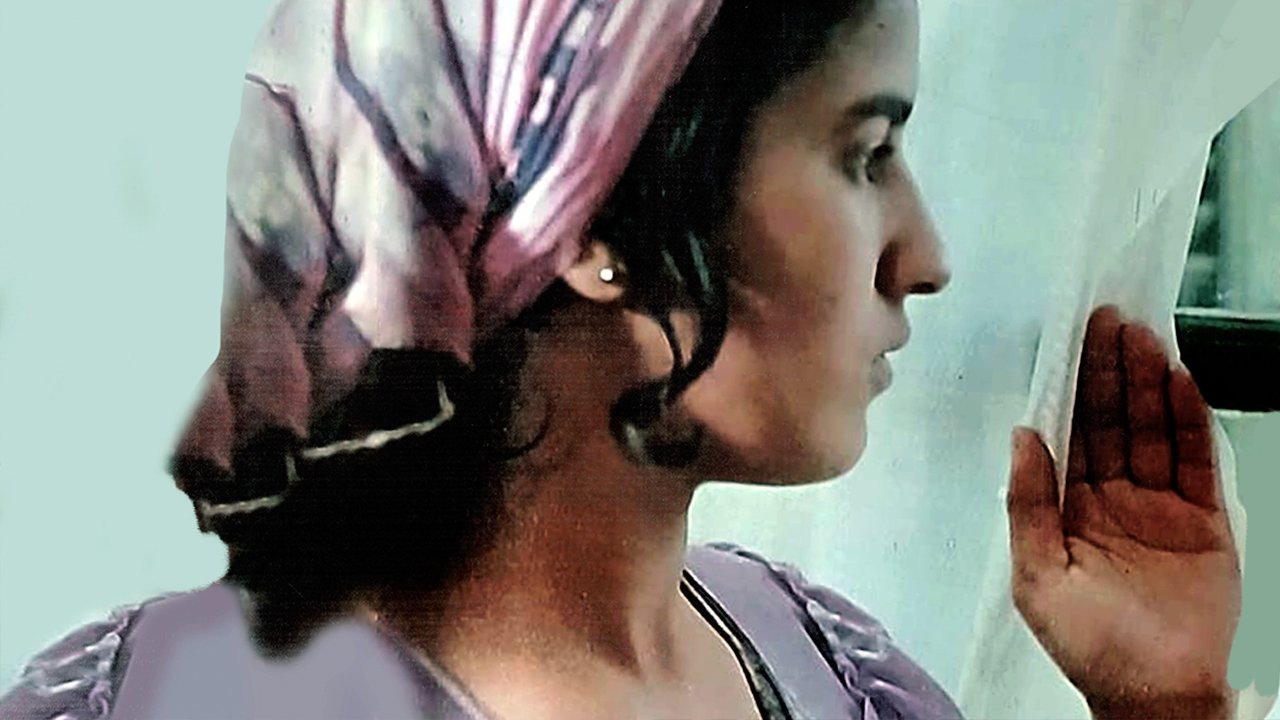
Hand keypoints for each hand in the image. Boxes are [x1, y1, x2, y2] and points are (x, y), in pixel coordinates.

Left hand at [1006, 306, 1241, 718]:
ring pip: (1152, 431)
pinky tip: (1181, 382)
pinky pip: (1196, 461)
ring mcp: (1160, 505)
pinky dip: (1190, 421)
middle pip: (1111, 421)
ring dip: (1148, 384)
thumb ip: (1028, 504)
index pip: (1069, 433)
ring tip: (1143, 335)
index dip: (1070, 387)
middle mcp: (1113, 497)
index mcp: (1069, 507)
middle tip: (1109, 319)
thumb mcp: (1037, 576)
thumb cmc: (1089, 644)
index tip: (1071, 341)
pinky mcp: (1204, 519)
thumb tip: (1020, 436)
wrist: (1155, 693)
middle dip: (1110, 371)